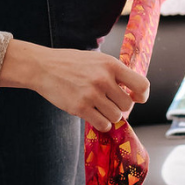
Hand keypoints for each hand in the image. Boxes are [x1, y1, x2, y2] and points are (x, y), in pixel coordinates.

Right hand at [0, 39, 149, 131]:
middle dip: (120, 107)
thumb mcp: (95, 60)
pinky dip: (102, 124)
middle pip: (127, 105)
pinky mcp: (80, 107)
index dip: (142, 95)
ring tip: (99, 109)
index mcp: (110, 64)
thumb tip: (131, 91)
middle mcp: (103, 79)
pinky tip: (94, 116)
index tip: (136, 98)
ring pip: (116, 116)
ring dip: (110, 116)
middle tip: (109, 103)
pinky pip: (102, 124)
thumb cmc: (70, 63)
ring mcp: (91, 94)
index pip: (141, 84)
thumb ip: (113, 73)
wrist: (43, 67)